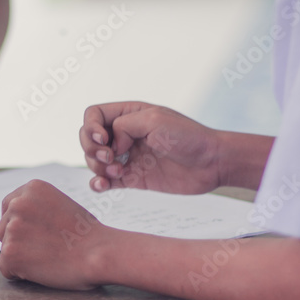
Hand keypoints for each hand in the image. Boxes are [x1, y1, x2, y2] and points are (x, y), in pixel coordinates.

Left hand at [0, 180, 111, 290]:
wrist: (100, 253)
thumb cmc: (87, 235)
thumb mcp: (60, 205)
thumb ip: (37, 208)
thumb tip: (17, 220)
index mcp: (31, 189)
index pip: (9, 207)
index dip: (22, 224)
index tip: (38, 233)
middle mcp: (18, 204)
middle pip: (3, 228)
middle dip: (20, 241)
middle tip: (47, 248)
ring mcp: (12, 228)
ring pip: (6, 249)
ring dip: (22, 257)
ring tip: (48, 257)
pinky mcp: (10, 253)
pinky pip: (6, 269)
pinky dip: (20, 274)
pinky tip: (42, 269)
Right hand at [80, 102, 221, 194]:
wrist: (211, 163)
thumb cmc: (188, 137)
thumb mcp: (154, 120)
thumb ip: (123, 126)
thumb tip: (111, 145)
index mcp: (129, 114)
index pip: (93, 115)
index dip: (91, 128)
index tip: (105, 141)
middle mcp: (125, 134)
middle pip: (88, 138)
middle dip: (91, 149)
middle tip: (111, 157)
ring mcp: (127, 157)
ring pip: (94, 161)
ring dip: (97, 167)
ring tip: (117, 171)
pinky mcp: (133, 178)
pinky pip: (106, 181)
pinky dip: (98, 183)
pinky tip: (102, 185)